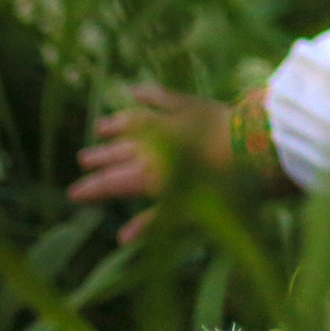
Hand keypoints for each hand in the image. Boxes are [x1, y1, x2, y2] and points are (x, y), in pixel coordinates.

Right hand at [67, 83, 231, 244]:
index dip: (94, 188)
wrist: (255, 149)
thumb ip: (155, 222)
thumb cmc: (227, 190)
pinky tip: (133, 91)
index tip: (74, 192)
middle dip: (102, 157)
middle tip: (83, 159)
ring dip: (116, 126)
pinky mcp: (191, 106)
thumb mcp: (190, 213)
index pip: (115, 183)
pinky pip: (162, 97)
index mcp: (153, 176)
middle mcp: (155, 147)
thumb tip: (121, 239)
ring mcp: (171, 123)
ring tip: (100, 128)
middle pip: (121, 153)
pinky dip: (146, 94)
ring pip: (134, 124)